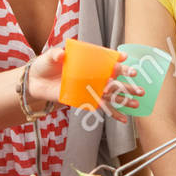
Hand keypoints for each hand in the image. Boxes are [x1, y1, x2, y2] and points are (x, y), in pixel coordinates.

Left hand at [29, 47, 143, 123]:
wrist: (36, 81)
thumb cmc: (46, 66)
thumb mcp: (50, 57)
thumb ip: (56, 55)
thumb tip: (61, 55)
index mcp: (89, 62)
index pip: (106, 60)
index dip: (117, 59)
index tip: (126, 58)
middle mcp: (93, 75)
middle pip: (114, 80)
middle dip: (127, 85)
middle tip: (139, 88)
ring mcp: (90, 89)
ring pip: (112, 95)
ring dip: (124, 100)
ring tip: (137, 104)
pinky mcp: (85, 100)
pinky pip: (102, 108)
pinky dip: (113, 114)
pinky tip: (124, 120)